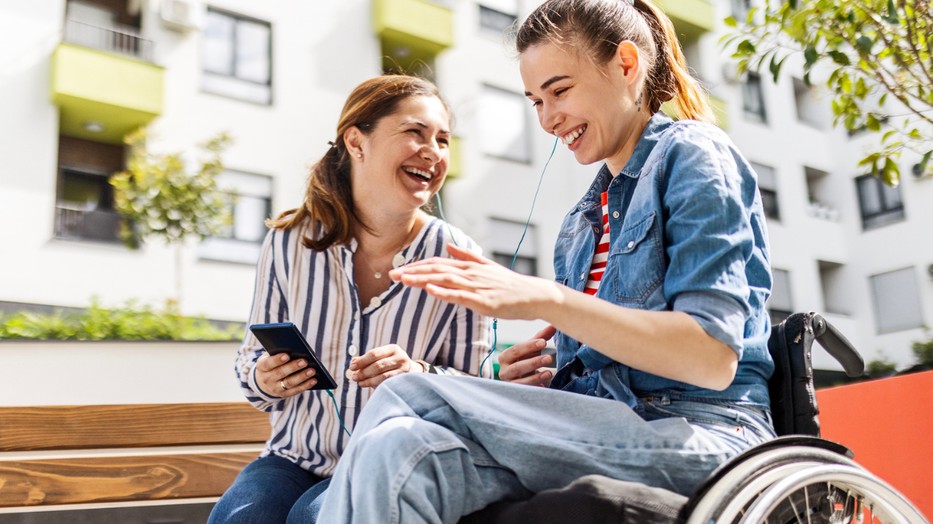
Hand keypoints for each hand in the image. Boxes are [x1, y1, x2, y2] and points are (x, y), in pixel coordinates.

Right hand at [256, 352, 317, 397]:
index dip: (277, 360)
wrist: (265, 381)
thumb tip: (296, 349)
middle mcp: (266, 379)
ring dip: (302, 377)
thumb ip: (279, 352)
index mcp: (261, 367)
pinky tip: (314, 380)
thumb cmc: (272, 363)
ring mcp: (275, 388)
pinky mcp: (283, 394)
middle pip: (280, 373)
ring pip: (289, 383)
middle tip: (304, 361)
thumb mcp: (270, 356)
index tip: (287, 355)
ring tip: (312, 370)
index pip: (268, 363)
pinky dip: (306, 385)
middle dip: (293, 367)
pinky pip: (295, 390)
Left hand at [348, 344, 418, 388]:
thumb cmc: (391, 363)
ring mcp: (403, 370)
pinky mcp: (403, 380)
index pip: (374, 354)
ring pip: (383, 376)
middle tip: (354, 377)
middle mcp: (400, 357)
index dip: (361, 361)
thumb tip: (353, 362)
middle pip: (378, 365)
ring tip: (359, 383)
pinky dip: (375, 385)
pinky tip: (368, 385)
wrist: (410, 370)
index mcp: (393, 349)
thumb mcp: (381, 357)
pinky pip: (387, 383)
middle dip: (364, 372)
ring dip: (368, 380)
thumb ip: (367, 359)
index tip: (352, 367)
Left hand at [389, 243, 560, 319]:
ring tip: (404, 280)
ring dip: (422, 279)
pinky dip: (444, 291)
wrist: (533, 295)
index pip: (437, 264)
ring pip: (444, 280)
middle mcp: (470, 274)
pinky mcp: (483, 301)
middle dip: (413, 271)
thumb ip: (467, 256)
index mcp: (469, 267)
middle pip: (436, 270)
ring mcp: (476, 287)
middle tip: (391, 275)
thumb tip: (450, 247)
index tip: (399, 270)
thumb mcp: (487, 266)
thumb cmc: (510, 285)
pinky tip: (430, 289)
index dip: (417, 266)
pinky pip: (460, 295)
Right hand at [497, 325, 555, 386]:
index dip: (529, 346)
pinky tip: (543, 386)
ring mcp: (509, 384)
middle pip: (517, 367)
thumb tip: (553, 326)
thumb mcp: (531, 349)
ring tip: (549, 373)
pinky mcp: (515, 394)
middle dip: (533, 362)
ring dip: (535, 377)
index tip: (543, 342)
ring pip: (520, 381)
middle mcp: (504, 371)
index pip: (516, 350)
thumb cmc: (525, 361)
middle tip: (549, 358)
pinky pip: (524, 392)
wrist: (520, 380)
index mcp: (505, 357)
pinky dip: (534, 388)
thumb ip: (540, 338)